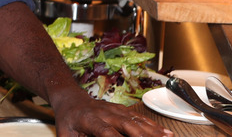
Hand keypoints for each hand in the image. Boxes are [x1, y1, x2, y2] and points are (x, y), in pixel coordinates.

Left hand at [50, 89, 171, 136]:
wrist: (70, 98)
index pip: (106, 133)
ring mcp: (115, 110)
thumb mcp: (65, 135)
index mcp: (89, 120)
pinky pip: (139, 118)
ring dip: (153, 131)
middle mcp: (105, 113)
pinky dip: (153, 125)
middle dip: (144, 136)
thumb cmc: (68, 120)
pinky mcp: (122, 110)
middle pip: (127, 125)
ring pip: (137, 121)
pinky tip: (165, 132)